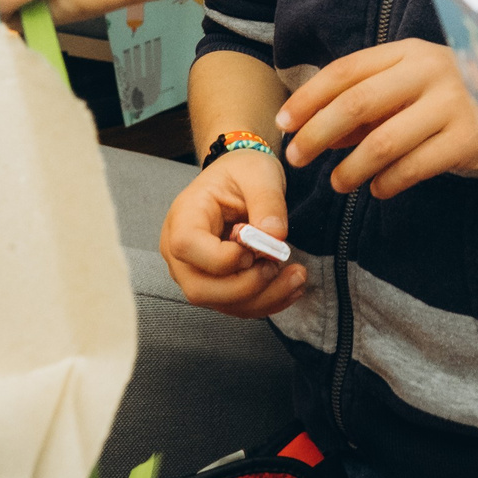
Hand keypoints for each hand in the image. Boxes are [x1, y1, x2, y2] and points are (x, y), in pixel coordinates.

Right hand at [161, 148, 305, 317]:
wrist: (241, 179)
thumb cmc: (243, 172)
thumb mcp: (260, 174)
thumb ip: (267, 202)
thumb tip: (274, 238)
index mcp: (183, 216)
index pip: (187, 247)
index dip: (223, 258)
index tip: (255, 246)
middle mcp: (179, 251)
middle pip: (200, 289)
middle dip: (247, 287)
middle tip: (279, 264)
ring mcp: (194, 272)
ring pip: (220, 303)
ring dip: (263, 298)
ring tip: (297, 277)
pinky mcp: (214, 285)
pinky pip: (235, 305)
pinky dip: (266, 301)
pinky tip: (292, 286)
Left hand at [278, 39, 477, 198]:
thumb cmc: (456, 97)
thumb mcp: (413, 87)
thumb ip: (369, 105)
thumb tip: (320, 132)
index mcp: (410, 52)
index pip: (347, 70)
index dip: (309, 97)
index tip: (285, 122)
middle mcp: (430, 73)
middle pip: (357, 104)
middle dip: (317, 134)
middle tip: (297, 157)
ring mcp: (452, 106)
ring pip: (382, 143)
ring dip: (350, 168)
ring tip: (338, 183)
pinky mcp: (468, 142)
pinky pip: (412, 168)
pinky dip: (387, 184)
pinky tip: (379, 189)